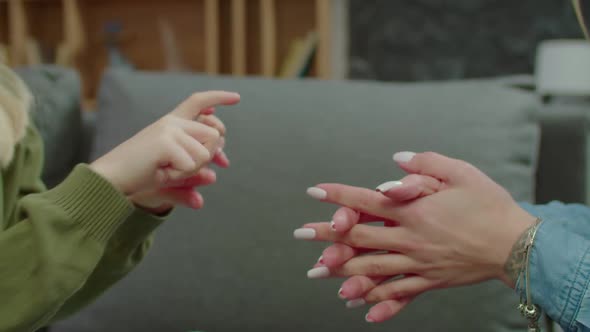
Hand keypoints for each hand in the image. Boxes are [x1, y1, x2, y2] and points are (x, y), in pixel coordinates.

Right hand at [130, 107, 229, 212]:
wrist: (111, 179)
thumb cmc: (140, 174)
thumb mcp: (173, 167)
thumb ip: (196, 160)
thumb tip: (218, 158)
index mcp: (172, 122)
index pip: (199, 101)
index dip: (219, 97)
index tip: (237, 98)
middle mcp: (172, 121)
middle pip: (214, 135)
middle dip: (207, 157)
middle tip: (180, 168)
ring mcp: (169, 129)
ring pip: (205, 153)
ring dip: (190, 170)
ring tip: (166, 170)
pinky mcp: (165, 142)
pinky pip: (191, 164)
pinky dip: (179, 175)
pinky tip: (160, 172)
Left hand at [296, 152, 536, 321]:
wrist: (516, 245)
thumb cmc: (489, 205)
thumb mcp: (462, 173)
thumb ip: (427, 163)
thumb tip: (396, 159)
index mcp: (414, 212)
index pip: (367, 202)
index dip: (339, 195)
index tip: (315, 191)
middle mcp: (410, 239)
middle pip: (360, 238)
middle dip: (327, 236)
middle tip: (300, 234)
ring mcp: (417, 264)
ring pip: (372, 270)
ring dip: (341, 271)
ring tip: (317, 272)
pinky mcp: (429, 282)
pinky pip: (399, 295)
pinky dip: (379, 303)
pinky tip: (360, 309)